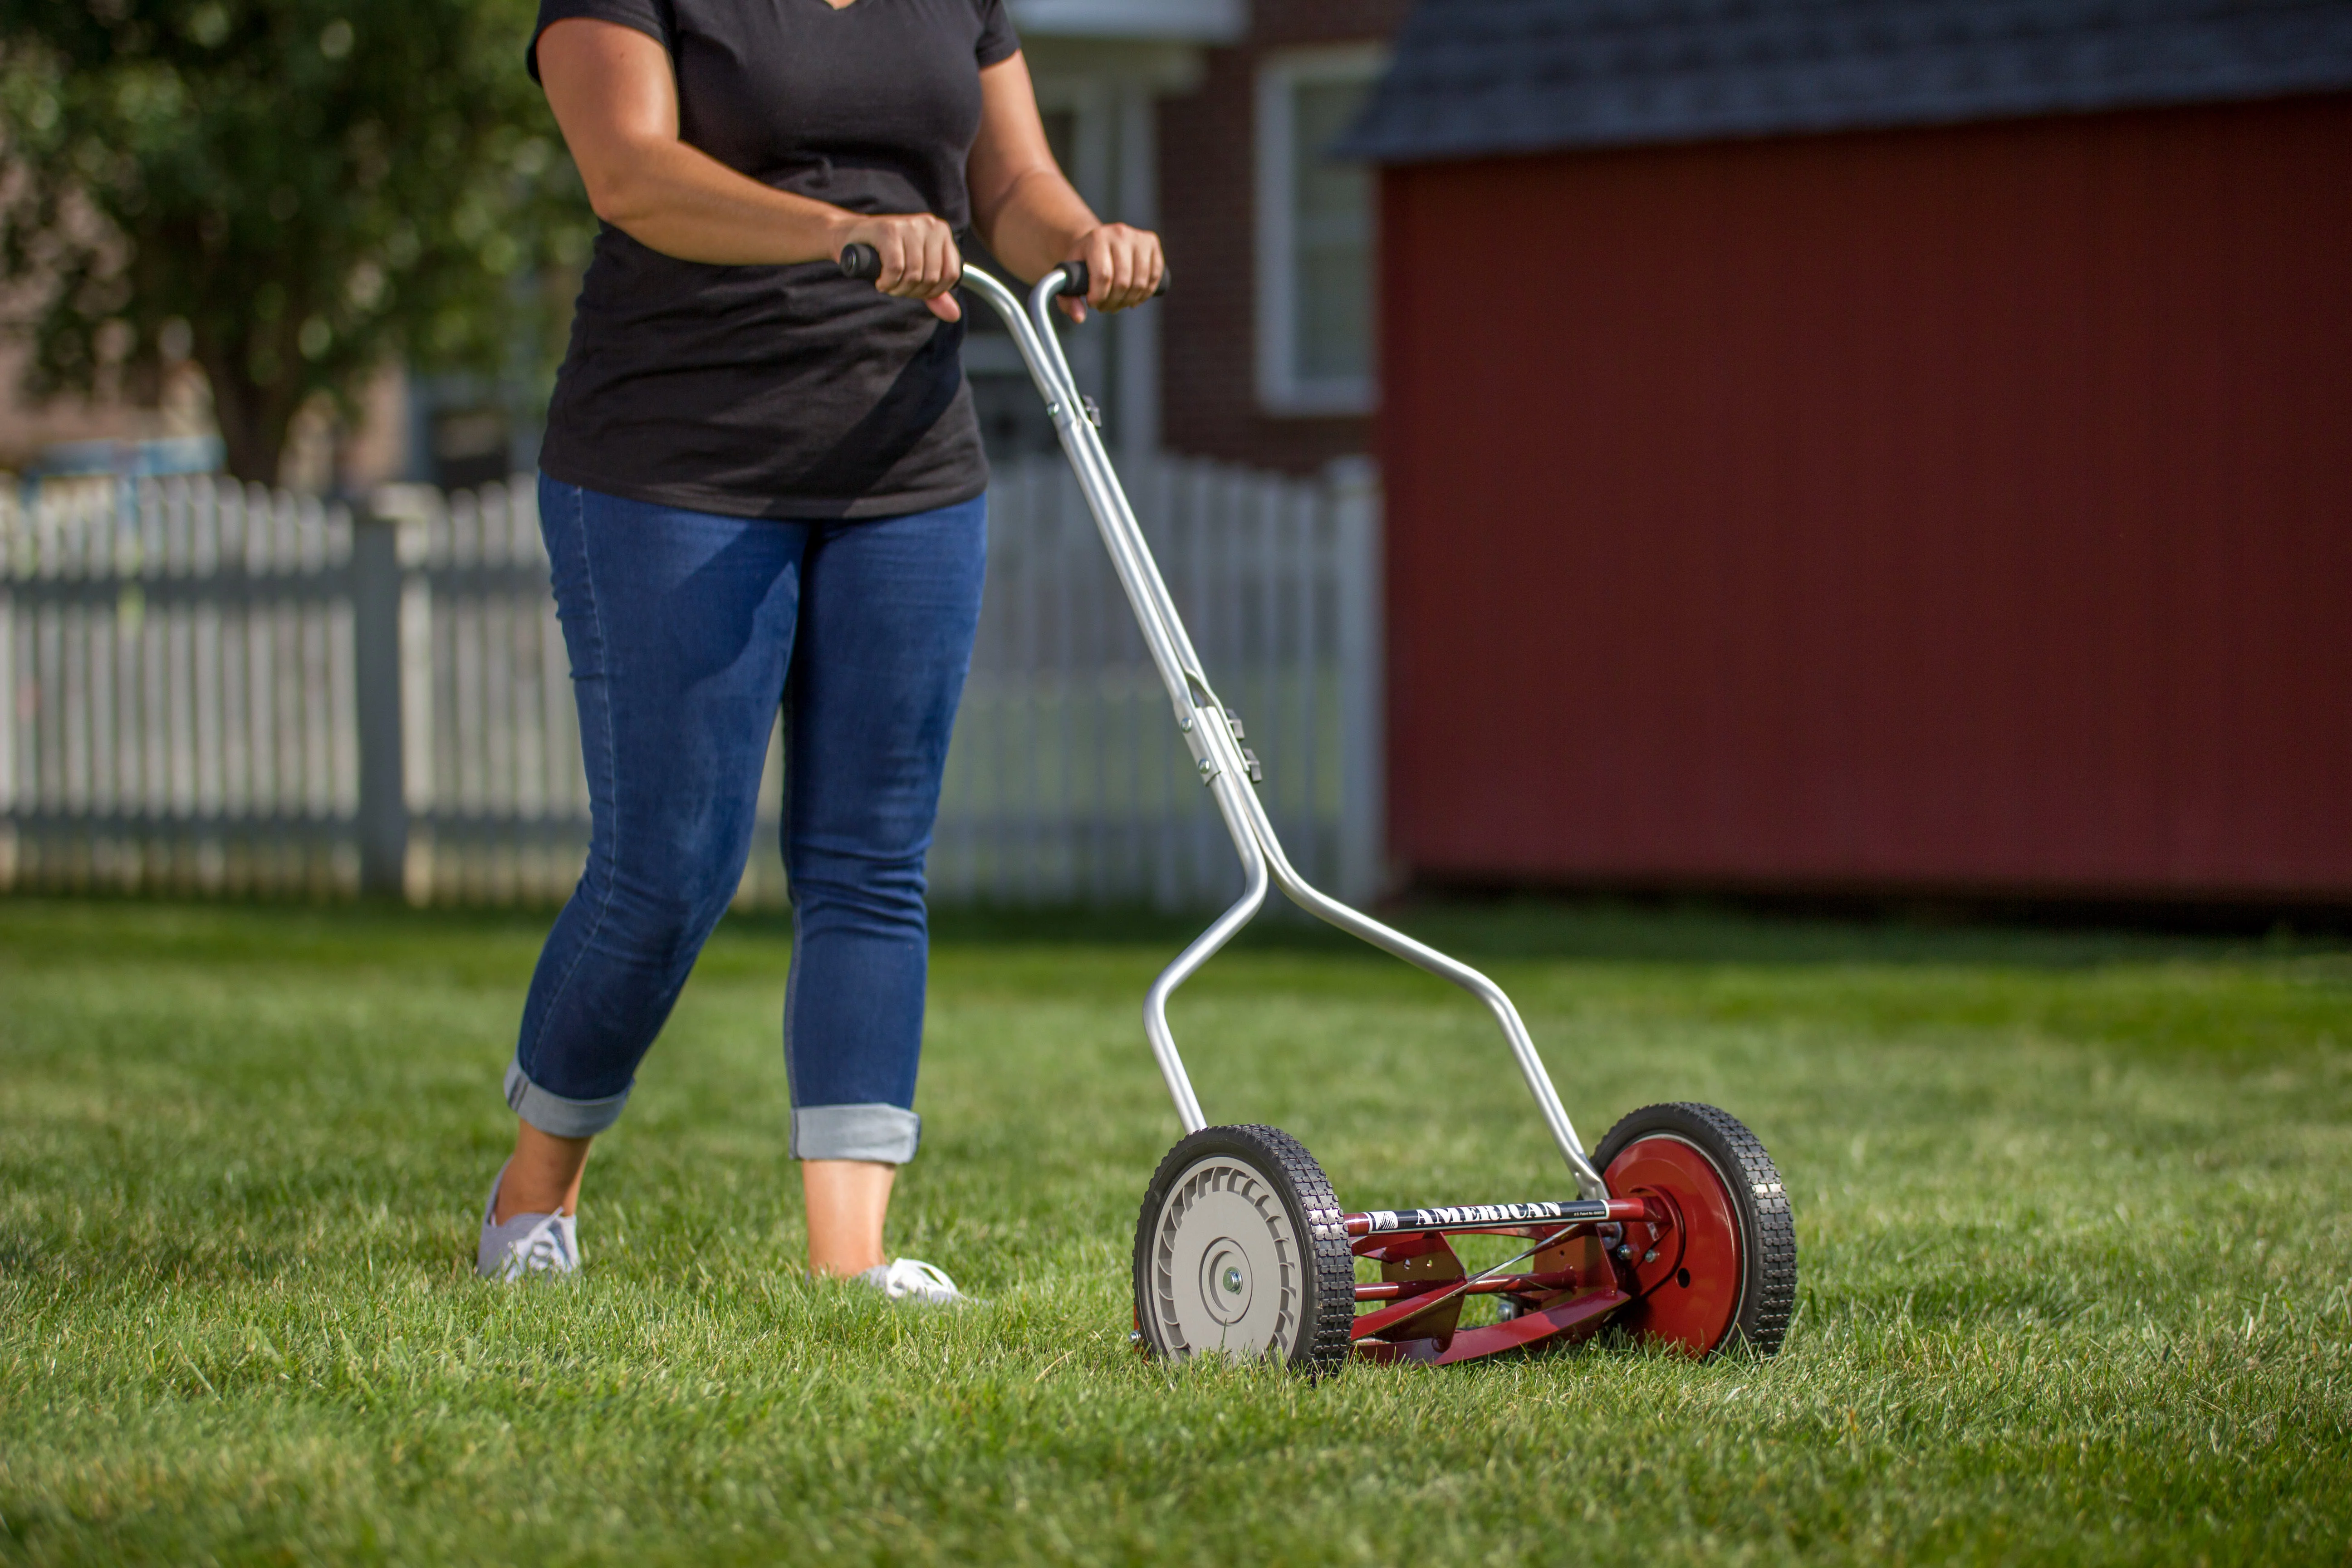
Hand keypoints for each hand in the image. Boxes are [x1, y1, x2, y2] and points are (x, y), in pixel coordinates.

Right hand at [839, 213, 962, 321]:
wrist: (851, 237)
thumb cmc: (886, 254)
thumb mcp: (916, 272)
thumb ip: (936, 293)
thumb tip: (955, 315)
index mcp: (941, 232)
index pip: (951, 274)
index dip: (933, 292)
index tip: (916, 290)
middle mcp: (929, 225)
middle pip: (932, 277)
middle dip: (913, 291)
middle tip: (897, 288)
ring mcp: (909, 225)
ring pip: (914, 274)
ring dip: (898, 289)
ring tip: (888, 284)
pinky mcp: (889, 230)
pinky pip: (896, 268)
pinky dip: (888, 282)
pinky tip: (881, 281)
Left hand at [1058, 223, 1163, 322]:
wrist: (1098, 241)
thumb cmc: (1082, 263)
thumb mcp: (1069, 277)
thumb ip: (1067, 299)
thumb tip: (1079, 317)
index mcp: (1096, 238)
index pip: (1103, 276)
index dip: (1099, 297)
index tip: (1092, 303)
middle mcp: (1119, 233)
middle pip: (1123, 282)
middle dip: (1113, 302)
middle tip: (1105, 306)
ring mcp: (1138, 237)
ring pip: (1140, 282)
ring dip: (1128, 301)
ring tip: (1117, 303)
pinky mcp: (1152, 242)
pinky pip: (1155, 277)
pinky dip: (1145, 293)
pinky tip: (1133, 298)